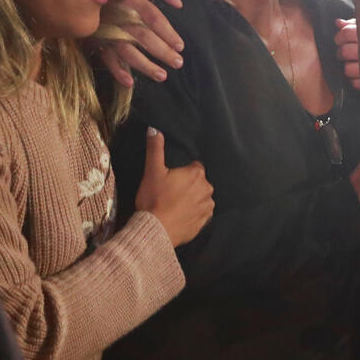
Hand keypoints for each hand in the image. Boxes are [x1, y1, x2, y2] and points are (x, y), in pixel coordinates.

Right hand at [99, 0, 184, 86]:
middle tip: (178, 63)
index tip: (180, 46)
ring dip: (145, 65)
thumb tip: (178, 3)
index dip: (168, 32)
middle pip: (144, 37)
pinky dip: (117, 71)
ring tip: (162, 76)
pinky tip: (129, 82)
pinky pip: (107, 58)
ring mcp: (108, 31)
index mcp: (132, 0)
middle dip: (162, 51)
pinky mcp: (98, 42)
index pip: (154, 18)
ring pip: (127, 51)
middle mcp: (120, 16)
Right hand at [135, 127, 214, 246]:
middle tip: (170, 192)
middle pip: (199, 182)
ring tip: (174, 205)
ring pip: (201, 197)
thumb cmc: (154, 199)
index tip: (171, 179)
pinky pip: (201, 213)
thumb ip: (155, 149)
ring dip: (192, 199)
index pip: (195, 167)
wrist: (156, 230)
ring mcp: (207, 207)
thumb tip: (154, 129)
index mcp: (197, 174)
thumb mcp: (152, 171)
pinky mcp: (204, 222)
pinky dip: (193, 213)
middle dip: (188, 185)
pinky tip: (180, 215)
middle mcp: (207, 189)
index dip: (182, 172)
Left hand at [334, 18, 359, 89]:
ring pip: (347, 69)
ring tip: (352, 63)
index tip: (340, 39)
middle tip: (344, 52)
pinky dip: (354, 80)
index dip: (339, 36)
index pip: (347, 33)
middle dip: (341, 52)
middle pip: (344, 51)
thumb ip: (354, 25)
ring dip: (347, 67)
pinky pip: (355, 83)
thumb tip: (338, 23)